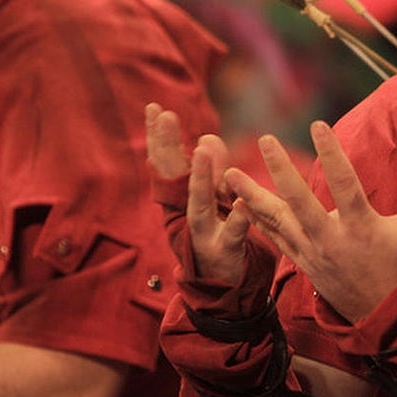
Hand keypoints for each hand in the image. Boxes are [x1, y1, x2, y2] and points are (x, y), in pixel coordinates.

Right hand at [146, 102, 267, 289]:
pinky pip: (232, 234)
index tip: (154, 108)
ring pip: (198, 205)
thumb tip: (207, 138)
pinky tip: (241, 204)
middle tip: (165, 116)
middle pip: (174, 178)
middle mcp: (187, 213)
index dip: (160, 137)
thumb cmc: (217, 237)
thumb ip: (212, 170)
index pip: (168, 164)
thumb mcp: (213, 201)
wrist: (223, 288)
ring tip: (204, 151)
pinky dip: (235, 219)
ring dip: (201, 178)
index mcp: (183, 199)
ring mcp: (204, 233)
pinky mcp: (225, 251)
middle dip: (169, 147)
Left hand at [227, 120, 396, 322]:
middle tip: (264, 139)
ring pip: (276, 220)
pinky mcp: (303, 263)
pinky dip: (256, 221)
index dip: (331, 154)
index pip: (344, 184)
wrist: (387, 318)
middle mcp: (332, 240)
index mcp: (362, 228)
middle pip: (299, 201)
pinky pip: (274, 239)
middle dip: (280, 169)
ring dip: (251, 195)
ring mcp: (313, 254)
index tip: (317, 125)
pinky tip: (238, 204)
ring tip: (227, 173)